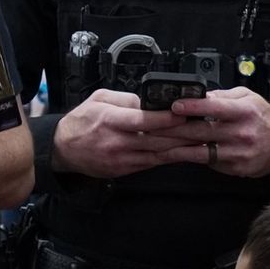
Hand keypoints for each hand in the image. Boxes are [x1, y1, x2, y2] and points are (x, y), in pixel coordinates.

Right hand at [50, 89, 201, 178]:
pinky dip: (171, 158)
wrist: (63, 150)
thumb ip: (125, 99)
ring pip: (159, 154)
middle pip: (157, 138)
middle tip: (205, 127)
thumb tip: (150, 100)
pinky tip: (187, 153)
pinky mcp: (126, 169)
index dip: (166, 118)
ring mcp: (122, 158)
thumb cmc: (80, 122)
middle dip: (184, 134)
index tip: (186, 112)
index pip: (143, 120)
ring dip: (184, 149)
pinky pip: (153, 163)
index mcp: (109, 120)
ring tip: (204, 142)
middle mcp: (117, 141)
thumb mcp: (98, 100)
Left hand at [165, 87, 269, 176]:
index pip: (214, 108)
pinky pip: (209, 163)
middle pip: (201, 132)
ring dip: (175, 149)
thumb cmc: (264, 117)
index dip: (192, 107)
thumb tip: (197, 95)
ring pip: (200, 152)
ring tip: (156, 145)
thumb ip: (222, 96)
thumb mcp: (247, 97)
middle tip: (151, 127)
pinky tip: (175, 155)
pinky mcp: (236, 168)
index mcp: (244, 112)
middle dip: (173, 130)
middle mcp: (241, 133)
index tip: (173, 106)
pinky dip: (191, 158)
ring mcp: (238, 153)